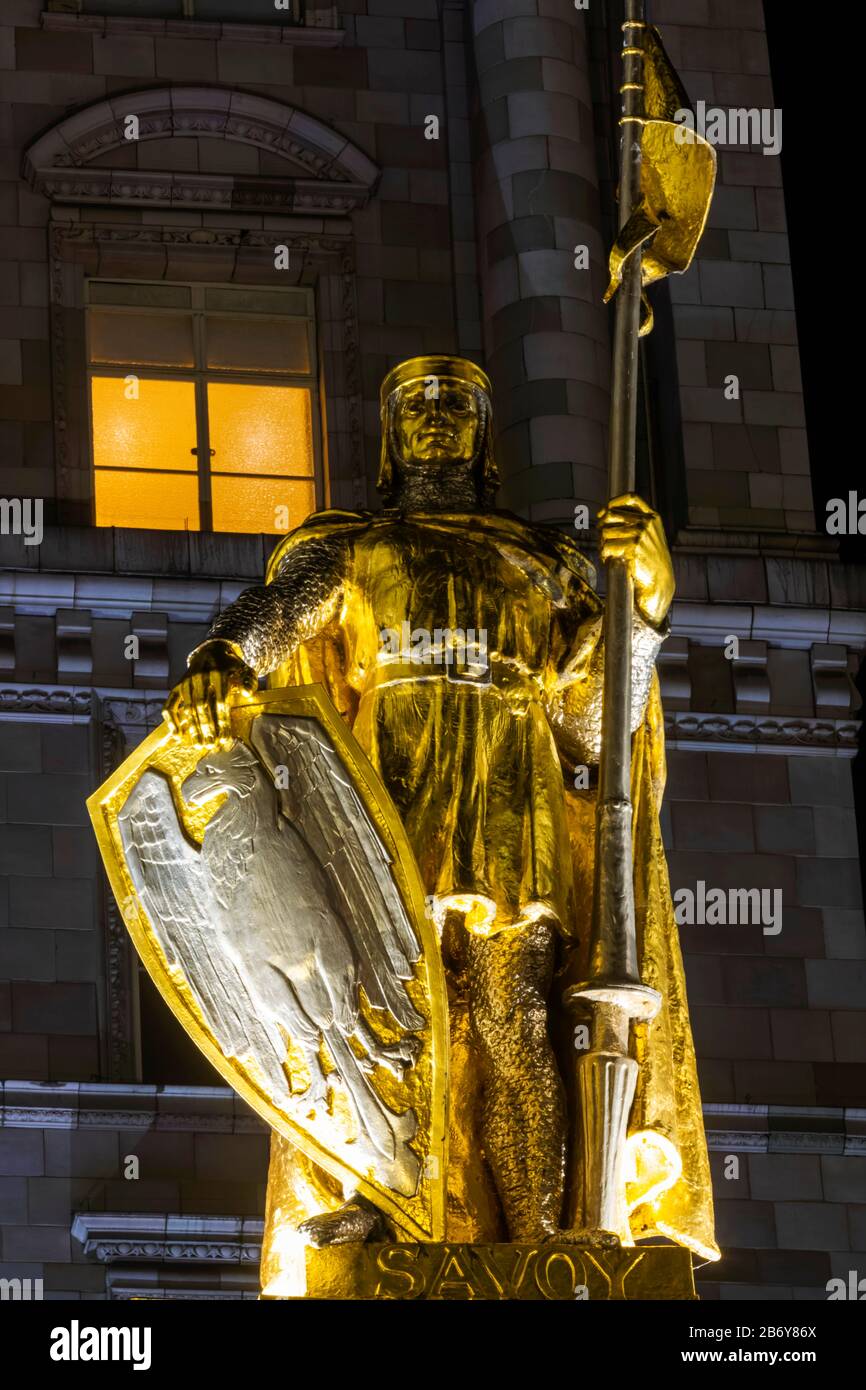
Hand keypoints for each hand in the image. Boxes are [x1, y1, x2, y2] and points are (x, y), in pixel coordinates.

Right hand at [162, 640, 254, 746]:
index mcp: (218, 673)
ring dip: (193, 728)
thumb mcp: (244, 669)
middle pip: (202, 707)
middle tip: (211, 745)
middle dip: (207, 728)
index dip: (222, 721)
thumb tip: (247, 693)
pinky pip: (170, 705)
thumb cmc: (231, 666)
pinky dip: (171, 720)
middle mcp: (199, 678)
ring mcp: (186, 683)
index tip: (224, 738)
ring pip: (187, 709)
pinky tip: (177, 735)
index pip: (220, 701)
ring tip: (199, 745)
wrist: (211, 651)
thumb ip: (249, 680)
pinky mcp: (176, 687)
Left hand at [598, 493, 673, 626]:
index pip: (632, 498)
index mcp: (652, 517)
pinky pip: (607, 546)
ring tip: (607, 553)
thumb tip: (602, 514)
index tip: (603, 512)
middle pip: (612, 514)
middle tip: (601, 540)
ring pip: (606, 531)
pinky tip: (608, 560)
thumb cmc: (650, 561)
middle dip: (602, 527)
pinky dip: (604, 554)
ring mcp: (641, 533)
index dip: (614, 502)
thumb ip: (632, 524)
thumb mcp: (649, 537)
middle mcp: (647, 522)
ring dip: (602, 543)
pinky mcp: (633, 547)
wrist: (659, 581)